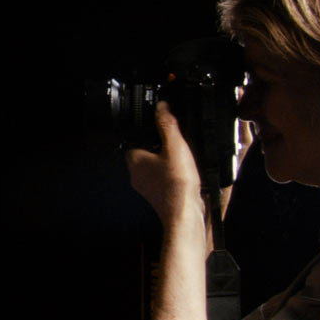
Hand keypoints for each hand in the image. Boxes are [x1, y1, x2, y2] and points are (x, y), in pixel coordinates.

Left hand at [125, 102, 201, 223]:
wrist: (184, 212)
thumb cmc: (176, 183)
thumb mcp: (175, 145)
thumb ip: (167, 124)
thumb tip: (161, 107)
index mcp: (134, 159)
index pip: (135, 138)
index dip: (150, 133)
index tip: (163, 131)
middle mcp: (136, 174)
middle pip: (146, 152)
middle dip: (161, 148)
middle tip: (176, 147)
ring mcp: (146, 187)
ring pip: (155, 167)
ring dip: (168, 163)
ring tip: (182, 162)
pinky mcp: (158, 195)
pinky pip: (163, 180)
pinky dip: (173, 176)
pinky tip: (185, 176)